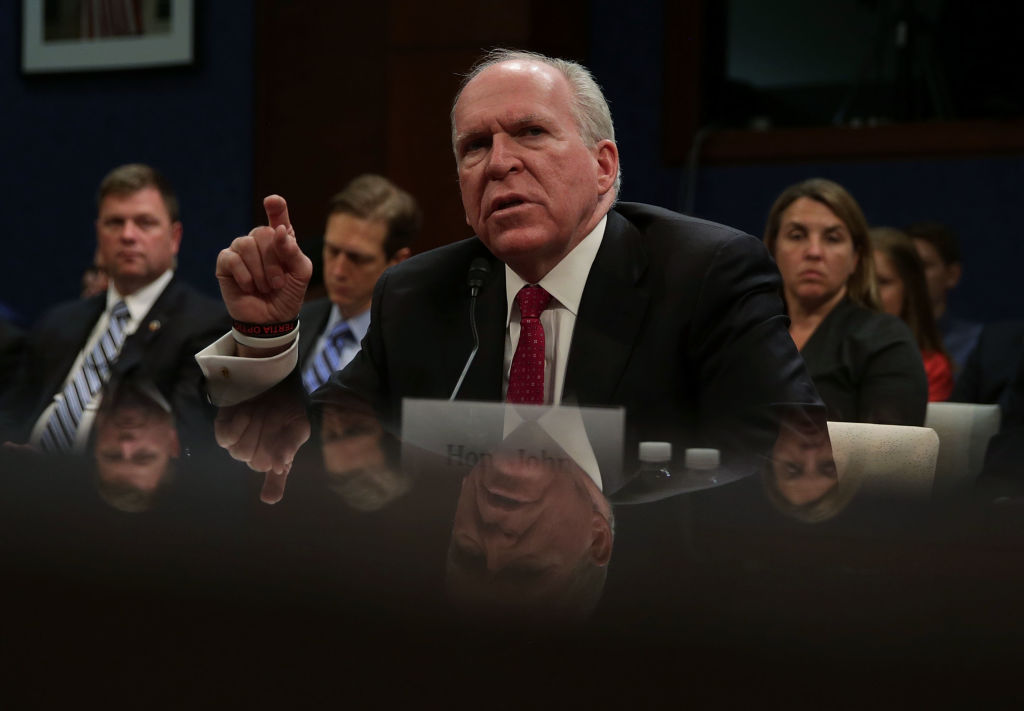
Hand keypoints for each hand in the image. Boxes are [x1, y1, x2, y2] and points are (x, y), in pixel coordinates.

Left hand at [214, 387, 310, 503]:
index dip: (274, 481)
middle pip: (255, 462)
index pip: (273, 480)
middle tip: (273, 419)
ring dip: (252, 430)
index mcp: (275, 458)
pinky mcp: (223, 429)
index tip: (275, 478)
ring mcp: (237, 443)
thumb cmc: (288, 406)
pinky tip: (246, 414)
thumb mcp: (298, 426)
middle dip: (265, 440)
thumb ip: (291, 445)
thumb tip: (280, 466)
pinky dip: (237, 426)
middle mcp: (256, 453)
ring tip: (260, 413)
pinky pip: (226, 438)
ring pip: (240, 452)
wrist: (272, 379)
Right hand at [216, 195, 311, 324]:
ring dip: (260, 270)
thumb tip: (279, 231)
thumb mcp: (301, 273)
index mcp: (281, 240)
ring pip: (247, 243)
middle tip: (278, 283)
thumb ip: (293, 251)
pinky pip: (231, 258)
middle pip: (264, 233)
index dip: (276, 208)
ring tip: (265, 287)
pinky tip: (249, 287)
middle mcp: (260, 241)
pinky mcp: (225, 262)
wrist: (271, 320)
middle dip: (274, 261)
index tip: (273, 201)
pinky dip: (244, 275)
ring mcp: (241, 250)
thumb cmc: (288, 295)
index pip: (278, 217)